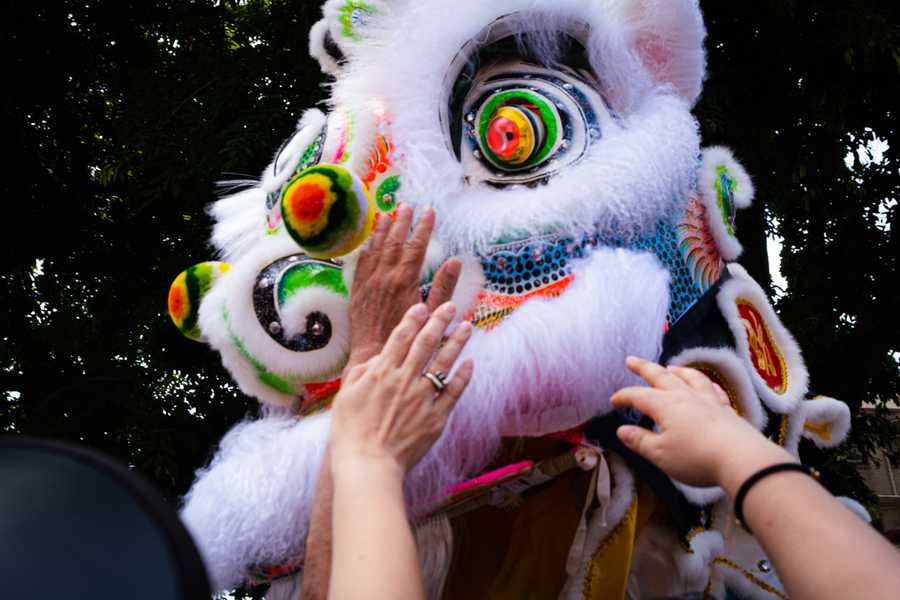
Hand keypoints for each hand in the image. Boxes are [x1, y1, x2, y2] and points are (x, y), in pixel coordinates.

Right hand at [330, 302, 474, 475]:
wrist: (368, 464)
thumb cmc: (350, 433)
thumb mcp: (345, 397)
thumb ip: (362, 373)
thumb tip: (377, 358)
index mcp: (381, 373)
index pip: (400, 338)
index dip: (412, 319)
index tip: (422, 306)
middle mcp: (404, 380)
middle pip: (425, 344)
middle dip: (439, 321)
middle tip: (450, 306)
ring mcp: (422, 398)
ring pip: (443, 363)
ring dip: (456, 342)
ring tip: (467, 326)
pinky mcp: (435, 417)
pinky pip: (453, 392)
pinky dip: (463, 376)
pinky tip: (470, 363)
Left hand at [345, 205, 462, 370]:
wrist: (375, 356)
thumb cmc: (409, 339)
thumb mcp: (433, 314)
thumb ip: (444, 287)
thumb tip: (455, 261)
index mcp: (404, 280)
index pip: (416, 246)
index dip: (423, 227)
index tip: (429, 211)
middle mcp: (384, 277)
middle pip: (394, 243)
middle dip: (402, 223)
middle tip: (407, 206)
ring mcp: (368, 283)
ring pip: (375, 249)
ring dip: (382, 230)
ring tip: (387, 214)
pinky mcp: (356, 292)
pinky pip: (361, 263)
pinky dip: (366, 248)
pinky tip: (370, 240)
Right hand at [610, 356, 786, 487]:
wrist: (741, 458)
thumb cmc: (695, 457)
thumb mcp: (660, 454)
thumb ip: (640, 441)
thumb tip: (622, 430)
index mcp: (665, 406)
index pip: (638, 396)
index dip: (624, 396)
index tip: (613, 400)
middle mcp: (684, 396)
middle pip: (661, 377)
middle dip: (644, 368)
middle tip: (631, 360)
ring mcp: (707, 400)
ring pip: (689, 378)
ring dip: (676, 371)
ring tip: (669, 367)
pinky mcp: (726, 409)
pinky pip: (713, 389)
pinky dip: (704, 383)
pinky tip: (704, 385)